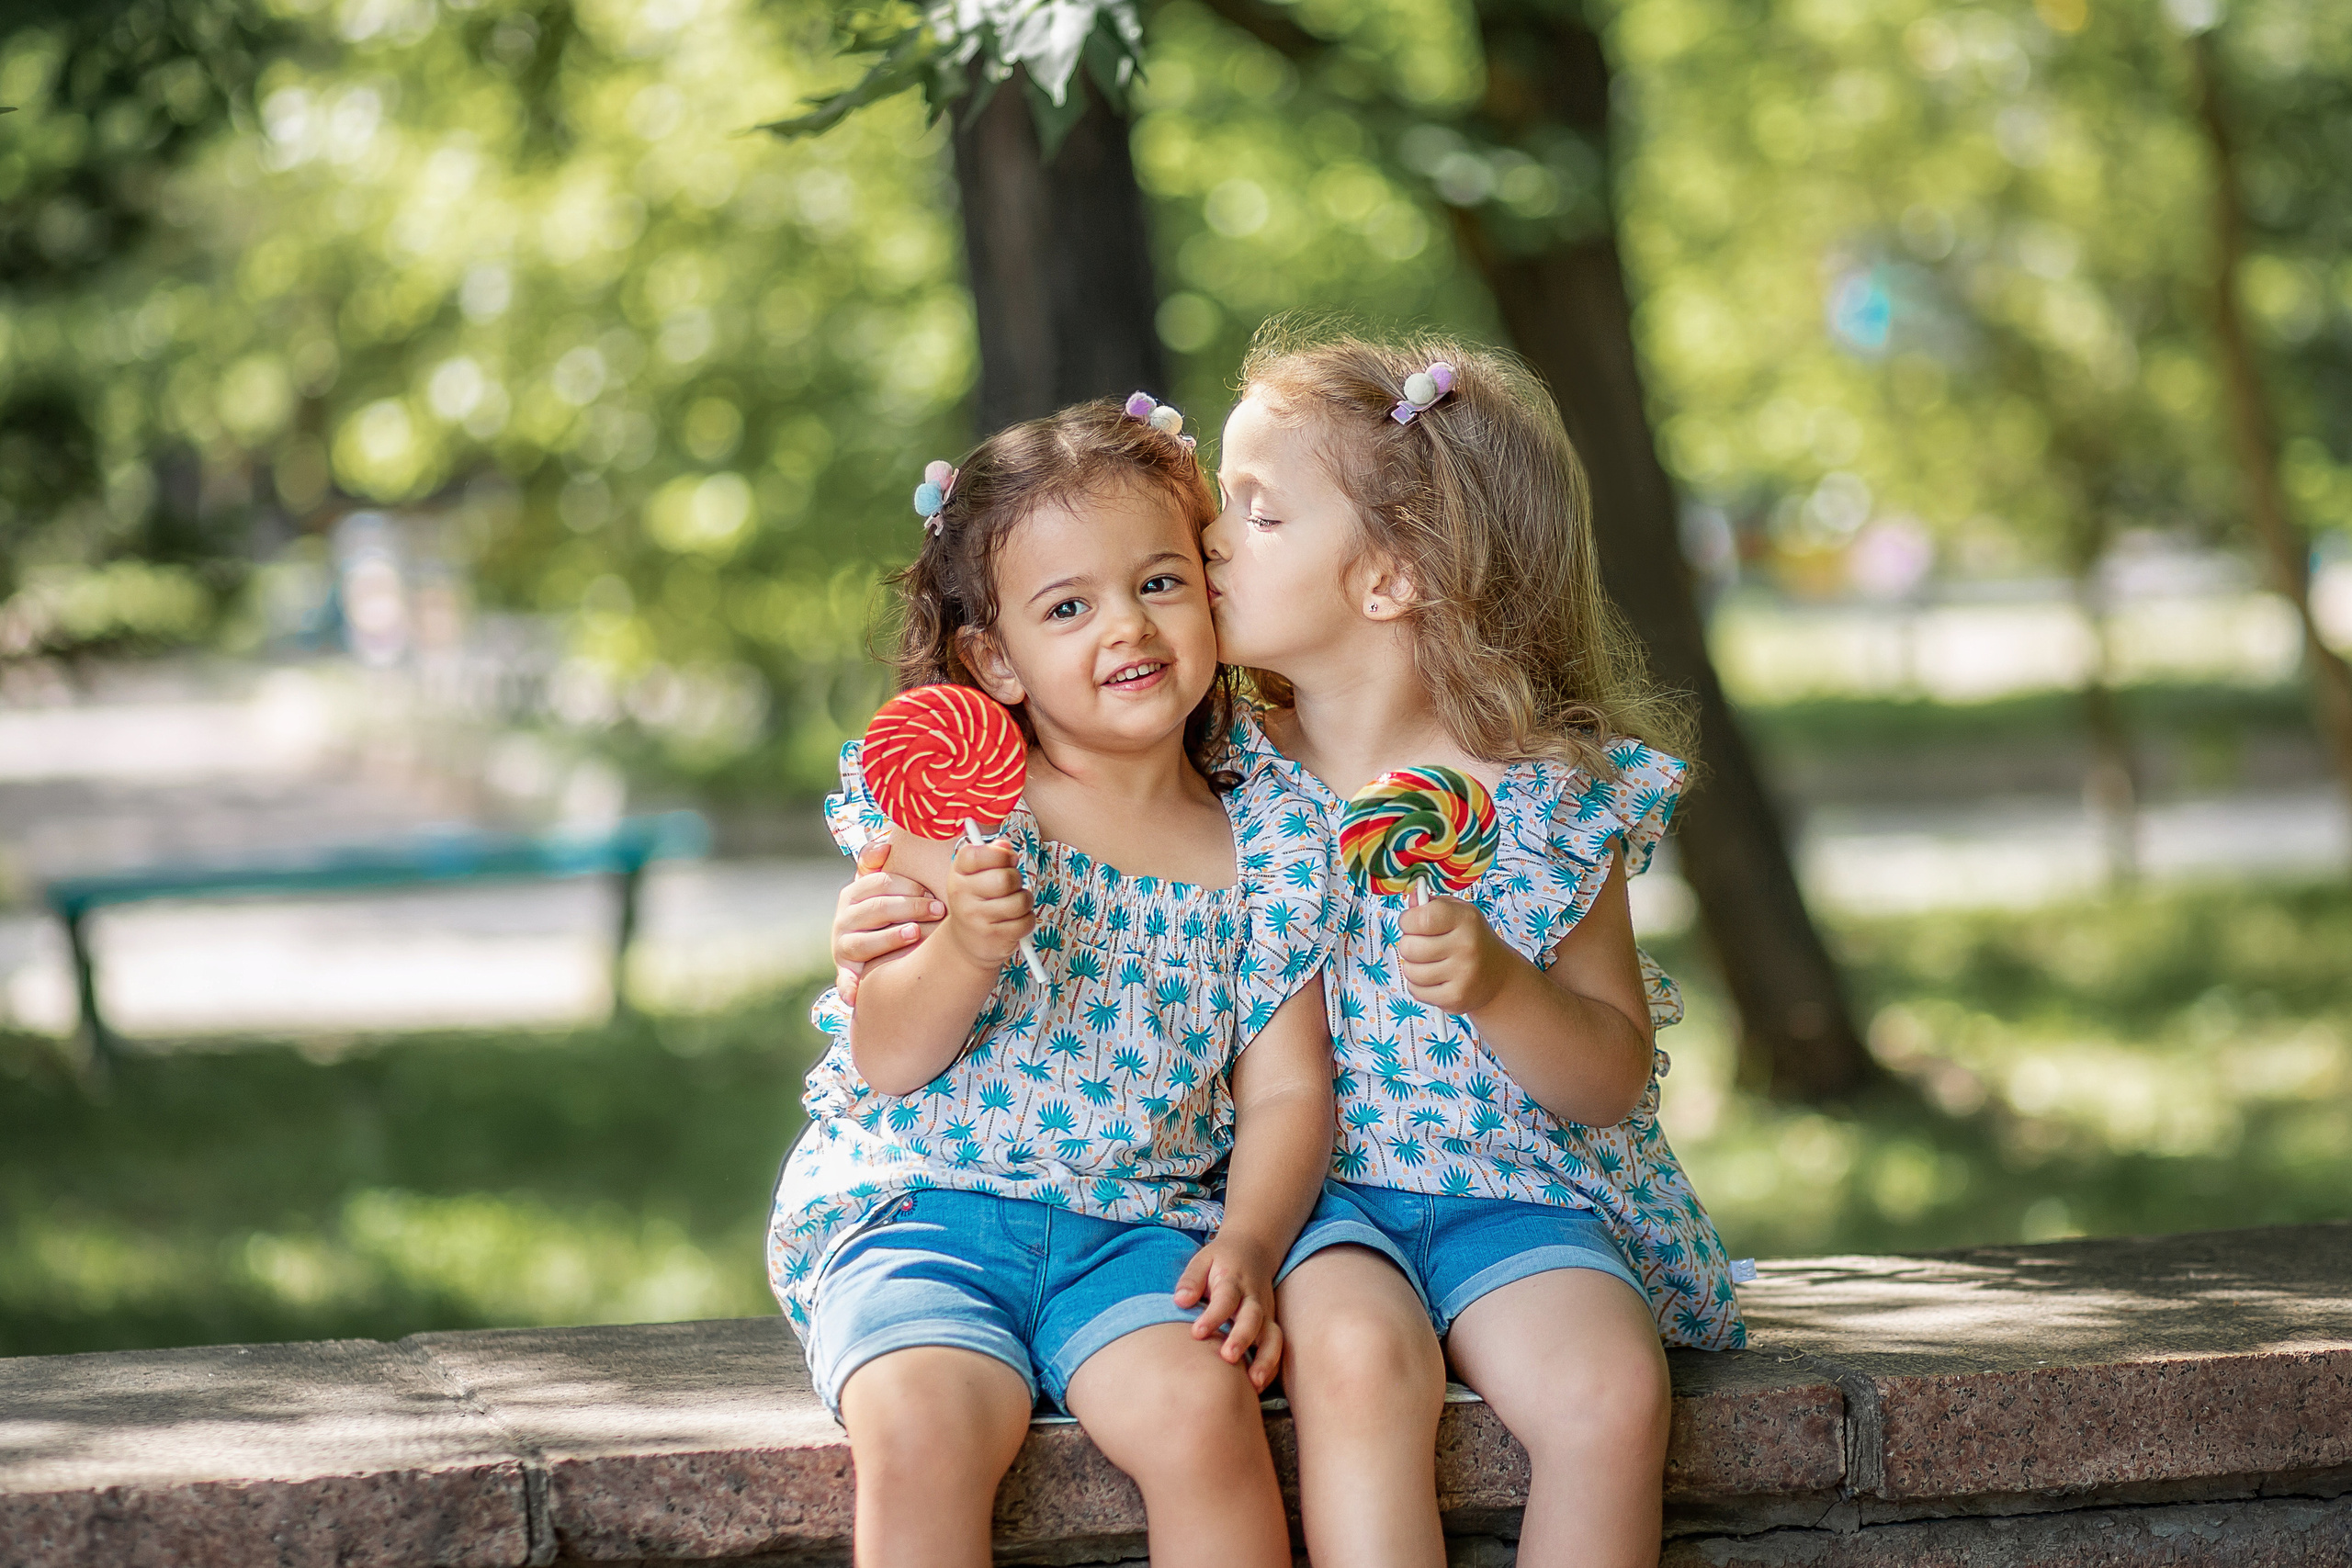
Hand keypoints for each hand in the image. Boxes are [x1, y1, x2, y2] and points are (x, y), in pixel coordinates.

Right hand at [831, 835, 943, 1002]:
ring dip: (889, 938)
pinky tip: (857, 994)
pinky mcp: (845, 970)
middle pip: (878, 908)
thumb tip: (884, 845)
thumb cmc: (886, 912)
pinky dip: (848, 987)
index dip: (909, 885)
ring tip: (915, 934)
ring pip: (864, 940)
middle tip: (938, 911)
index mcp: (854, 893)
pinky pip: (844, 979)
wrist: (869, 950)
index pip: (881, 883)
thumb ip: (880, 863)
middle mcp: (844, 917)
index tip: (932, 890)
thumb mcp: (880, 886)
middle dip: (910, 907)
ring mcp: (842, 944)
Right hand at [944, 837, 1032, 972]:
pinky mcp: (993, 937)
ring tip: (1015, 904)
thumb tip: (1004, 845)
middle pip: (1005, 879)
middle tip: (1013, 886)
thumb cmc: (978, 900)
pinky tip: (1015, 921)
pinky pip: (1026, 922)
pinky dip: (1027, 920)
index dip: (1001, 854)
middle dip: (1018, 880)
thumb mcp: (977, 875)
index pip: (978, 854)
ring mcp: (976, 919)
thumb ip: (992, 855)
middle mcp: (962, 895)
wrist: (967, 941)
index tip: (1008, 859)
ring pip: (1020, 901)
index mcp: (958, 874)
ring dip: (1025, 901)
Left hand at [1174, 1232, 1283, 1390]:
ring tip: (1253, 1383)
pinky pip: (1276, 1348)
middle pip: (1253, 1319)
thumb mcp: (1203, 1259)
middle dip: (1242, 1339)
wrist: (1254, 1249)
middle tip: (1228, 1358)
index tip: (1196, 1333)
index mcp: (1233, 1281)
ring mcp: (1266, 1313)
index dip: (1213, 1316)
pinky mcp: (1271, 1325)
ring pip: (1273, 1337)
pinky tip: (1258, 1386)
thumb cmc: (1221, 1260)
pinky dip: (1271, 1367)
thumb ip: (1191, 1279)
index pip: (1226, 1298)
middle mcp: (1253, 1298)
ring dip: (1265, 1359)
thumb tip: (1180, 1301)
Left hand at [1397, 896, 1514, 1014]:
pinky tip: (1435, 979)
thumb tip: (1411, 898)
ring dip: (1413, 967)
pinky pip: (1416, 991)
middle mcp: (1466, 945)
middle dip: (1409, 945)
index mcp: (1465, 919)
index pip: (1420, 918)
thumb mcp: (1458, 913)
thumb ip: (1431, 904)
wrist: (1498, 976)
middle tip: (1423, 945)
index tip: (1412, 923)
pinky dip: (1420, 986)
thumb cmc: (1471, 939)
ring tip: (1430, 963)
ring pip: (1410, 971)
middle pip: (1409, 947)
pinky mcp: (1456, 997)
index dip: (1408, 920)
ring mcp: (1463, 974)